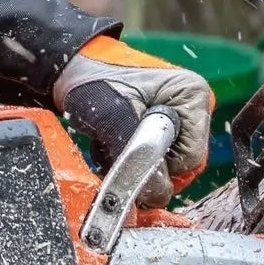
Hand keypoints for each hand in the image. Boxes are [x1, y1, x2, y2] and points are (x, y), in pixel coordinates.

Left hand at [53, 36, 213, 204]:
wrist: (72, 71)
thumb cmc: (93, 81)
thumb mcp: (113, 116)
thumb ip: (137, 155)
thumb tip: (158, 193)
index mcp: (192, 95)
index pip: (191, 158)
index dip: (159, 168)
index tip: (127, 158)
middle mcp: (191, 108)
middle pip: (182, 167)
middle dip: (146, 168)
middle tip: (114, 151)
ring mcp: (178, 120)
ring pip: (166, 169)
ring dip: (135, 167)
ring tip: (110, 145)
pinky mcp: (161, 130)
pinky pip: (153, 163)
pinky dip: (130, 163)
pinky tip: (112, 147)